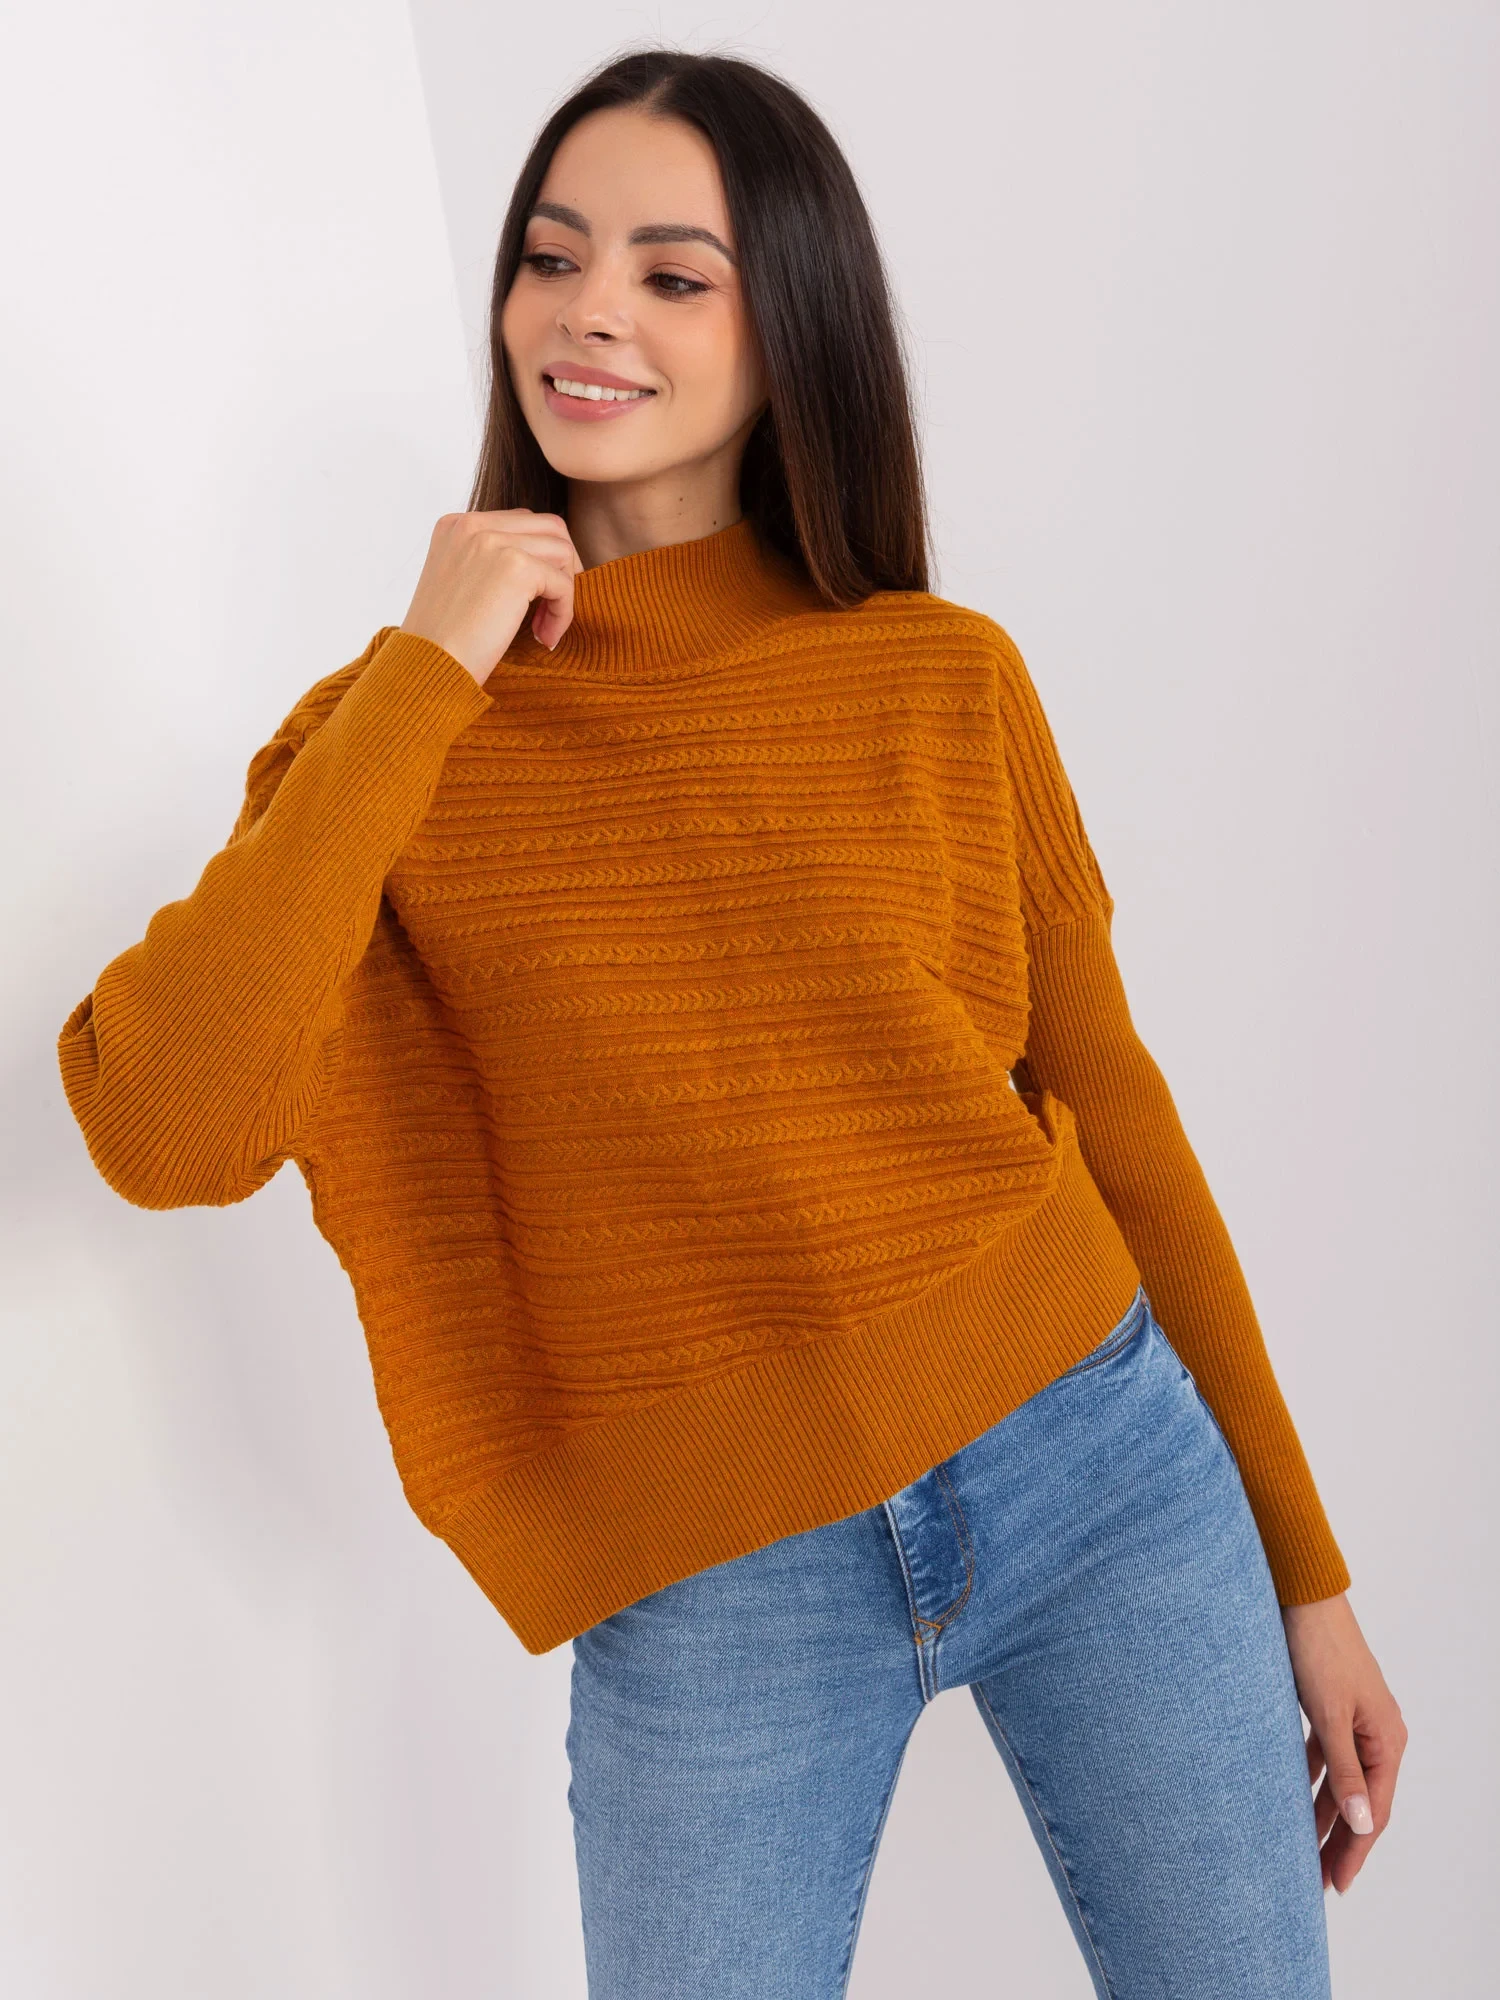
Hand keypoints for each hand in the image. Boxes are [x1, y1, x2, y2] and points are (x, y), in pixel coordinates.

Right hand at [400, 509, 582, 684]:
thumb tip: (545, 564)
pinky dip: (563, 614)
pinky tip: (545, 638)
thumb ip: (492, 563)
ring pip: (563, 551)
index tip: (532, 603)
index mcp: (457, 525)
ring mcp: (493, 541)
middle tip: (552, 611)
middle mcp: (472, 524)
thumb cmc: (444, 641)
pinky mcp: (516, 567)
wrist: (428, 666)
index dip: (540, 561)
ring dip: (564, 593)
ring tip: (544, 629)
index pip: (522, 522)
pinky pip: (564, 584)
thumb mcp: (461, 585)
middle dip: (562, 569)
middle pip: (550, 527)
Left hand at [1281, 1592, 1405, 1894]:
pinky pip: (1324, 1753)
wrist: (1302, 1595)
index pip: (1374, 1811)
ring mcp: (1355, 1718)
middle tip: (1316, 1880)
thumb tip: (1360, 1824)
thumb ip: (1344, 1771)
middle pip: (1359, 1800)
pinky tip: (1288, 1793)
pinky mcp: (1331, 1704)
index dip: (1354, 1850)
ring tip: (1301, 1848)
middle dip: (1338, 1840)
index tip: (1335, 1883)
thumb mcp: (1329, 1715)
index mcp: (1386, 1739)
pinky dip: (1309, 1775)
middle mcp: (1377, 1732)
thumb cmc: (1317, 1649)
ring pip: (1340, 1778)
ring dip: (1322, 1812)